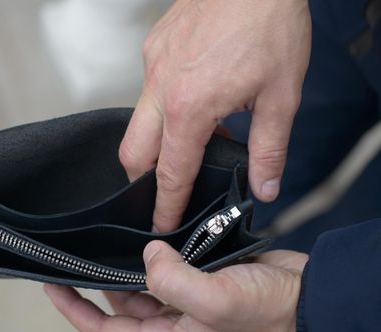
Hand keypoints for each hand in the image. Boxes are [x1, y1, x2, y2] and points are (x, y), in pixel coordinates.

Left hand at [44, 242, 307, 331]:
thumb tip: (147, 257)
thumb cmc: (268, 313)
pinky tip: (149, 237)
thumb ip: (172, 282)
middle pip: (121, 307)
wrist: (307, 299)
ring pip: (143, 287)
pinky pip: (167, 271)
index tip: (53, 286)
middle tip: (80, 254)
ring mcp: (187, 304)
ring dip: (130, 267)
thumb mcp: (215, 303)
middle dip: (101, 283)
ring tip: (112, 242)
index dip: (76, 311)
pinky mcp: (201, 283)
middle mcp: (173, 325)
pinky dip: (156, 257)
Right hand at [119, 0, 311, 231]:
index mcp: (190, 108)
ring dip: (153, 144)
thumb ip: (269, 148)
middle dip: (142, 181)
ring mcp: (152, 66)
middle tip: (162, 192)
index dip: (165, 205)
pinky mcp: (153, 48)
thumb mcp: (281, 94)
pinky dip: (161, 108)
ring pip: (136, 122)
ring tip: (188, 143)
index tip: (160, 223)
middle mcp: (160, 89)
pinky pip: (146, 91)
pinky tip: (190, 101)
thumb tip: (264, 187)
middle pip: (132, 154)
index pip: (170, 173)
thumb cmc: (269, 24)